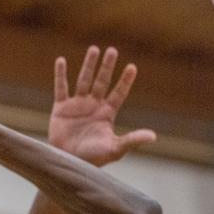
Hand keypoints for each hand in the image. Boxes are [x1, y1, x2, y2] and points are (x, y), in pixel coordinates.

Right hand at [49, 46, 156, 166]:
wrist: (68, 163)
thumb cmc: (93, 158)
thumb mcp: (115, 149)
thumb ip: (132, 140)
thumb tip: (153, 136)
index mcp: (107, 114)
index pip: (119, 93)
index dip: (125, 81)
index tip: (132, 67)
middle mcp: (93, 106)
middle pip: (102, 81)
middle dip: (107, 67)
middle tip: (112, 50)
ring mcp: (77, 105)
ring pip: (84, 80)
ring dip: (88, 65)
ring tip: (94, 49)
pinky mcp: (61, 108)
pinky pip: (61, 88)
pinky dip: (60, 75)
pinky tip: (61, 61)